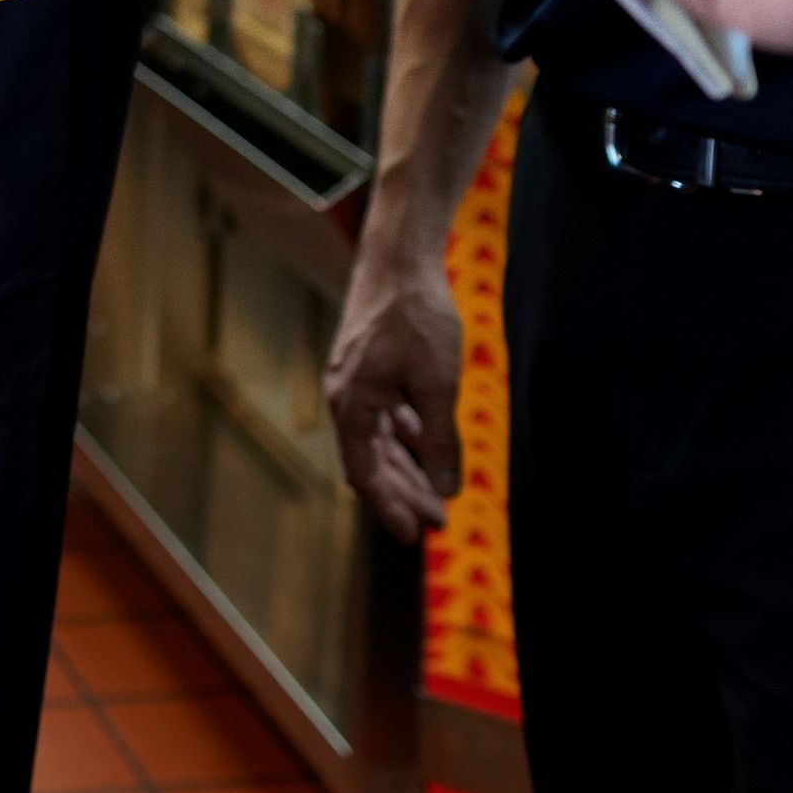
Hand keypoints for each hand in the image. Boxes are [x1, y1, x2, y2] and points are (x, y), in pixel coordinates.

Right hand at [326, 229, 465, 538]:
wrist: (400, 257)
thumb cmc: (416, 317)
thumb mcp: (437, 384)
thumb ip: (440, 439)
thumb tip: (446, 489)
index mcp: (353, 406)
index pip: (366, 474)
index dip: (391, 507)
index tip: (417, 536)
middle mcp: (347, 396)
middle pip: (372, 461)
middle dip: (404, 493)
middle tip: (437, 522)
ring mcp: (357, 379)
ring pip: (380, 438)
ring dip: (407, 466)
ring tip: (436, 492)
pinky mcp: (372, 363)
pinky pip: (384, 412)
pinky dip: (405, 433)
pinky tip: (426, 440)